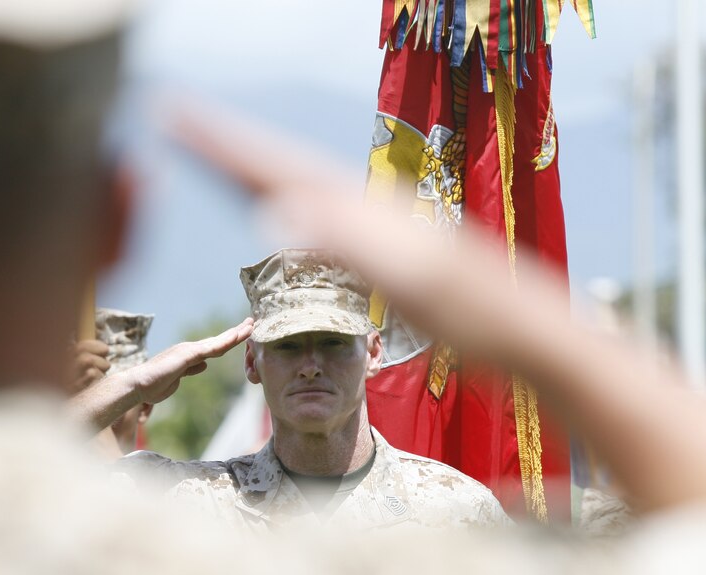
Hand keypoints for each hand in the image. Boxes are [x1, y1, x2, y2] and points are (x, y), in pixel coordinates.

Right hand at [67, 318, 253, 432]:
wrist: (139, 385)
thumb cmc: (155, 384)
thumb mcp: (179, 377)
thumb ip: (192, 369)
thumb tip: (204, 365)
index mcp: (190, 355)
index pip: (215, 347)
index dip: (230, 340)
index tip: (243, 333)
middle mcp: (191, 349)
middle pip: (219, 340)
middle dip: (237, 332)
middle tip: (252, 322)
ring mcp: (189, 350)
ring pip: (218, 342)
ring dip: (235, 334)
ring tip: (250, 326)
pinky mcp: (187, 355)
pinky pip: (210, 348)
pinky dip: (224, 342)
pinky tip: (236, 337)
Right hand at [166, 102, 563, 367]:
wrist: (533, 332)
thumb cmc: (479, 316)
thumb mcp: (414, 284)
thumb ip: (348, 244)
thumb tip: (276, 209)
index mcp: (366, 212)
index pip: (278, 168)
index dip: (221, 145)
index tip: (173, 112)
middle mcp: (371, 209)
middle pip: (285, 166)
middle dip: (227, 144)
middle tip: (176, 116)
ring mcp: (380, 227)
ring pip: (303, 185)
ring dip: (255, 168)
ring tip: (214, 155)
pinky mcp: (390, 250)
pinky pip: (322, 215)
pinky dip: (289, 201)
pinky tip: (288, 209)